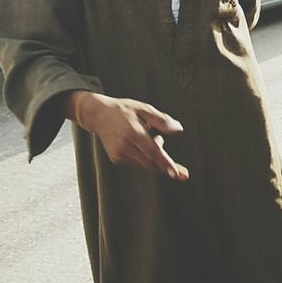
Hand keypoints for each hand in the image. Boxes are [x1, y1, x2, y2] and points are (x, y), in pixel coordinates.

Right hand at [68, 92, 189, 180]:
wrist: (98, 115)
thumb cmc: (123, 110)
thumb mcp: (143, 108)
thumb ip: (161, 120)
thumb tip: (178, 129)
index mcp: (133, 132)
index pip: (152, 151)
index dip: (165, 163)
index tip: (175, 173)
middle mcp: (125, 145)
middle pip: (151, 162)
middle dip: (167, 166)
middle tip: (184, 173)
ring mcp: (119, 153)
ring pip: (145, 163)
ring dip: (155, 156)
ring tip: (156, 138)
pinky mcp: (116, 158)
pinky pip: (137, 162)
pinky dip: (145, 157)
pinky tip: (143, 143)